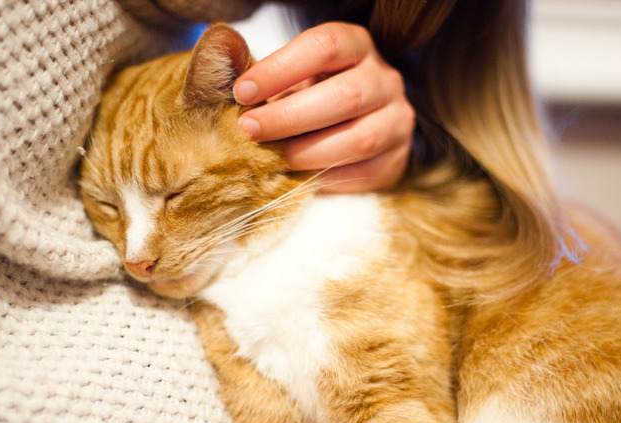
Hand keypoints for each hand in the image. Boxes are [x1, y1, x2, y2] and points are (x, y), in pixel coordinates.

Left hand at [233, 22, 414, 192]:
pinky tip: (300, 178)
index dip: (280, 68)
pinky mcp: (398, 159)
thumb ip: (264, 78)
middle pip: (345, 95)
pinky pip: (364, 174)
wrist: (360, 123)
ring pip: (359, 139)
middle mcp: (385, 79)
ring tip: (272, 160)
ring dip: (308, 152)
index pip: (323, 46)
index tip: (242, 92)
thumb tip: (222, 72)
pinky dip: (327, 179)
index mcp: (357, 46)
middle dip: (290, 116)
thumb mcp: (293, 77)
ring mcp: (397, 120)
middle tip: (249, 130)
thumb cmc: (313, 95)